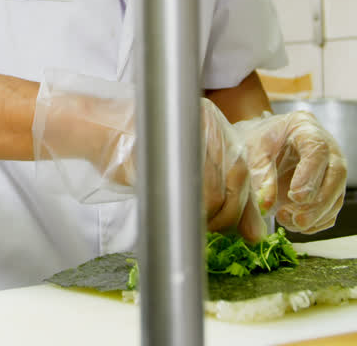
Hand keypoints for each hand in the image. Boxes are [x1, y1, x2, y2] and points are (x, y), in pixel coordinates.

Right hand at [32, 72, 265, 241]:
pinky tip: (181, 210)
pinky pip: (192, 186)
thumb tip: (255, 234)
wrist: (101, 130)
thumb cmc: (138, 151)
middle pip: (236, 177)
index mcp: (215, 124)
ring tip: (193, 221)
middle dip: (229, 212)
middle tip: (213, 228)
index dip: (246, 204)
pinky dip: (191, 207)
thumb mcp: (185, 169)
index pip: (244, 169)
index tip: (246, 230)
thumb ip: (222, 195)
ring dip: (210, 214)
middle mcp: (208, 122)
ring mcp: (189, 130)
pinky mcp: (170, 143)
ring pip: (216, 186)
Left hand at [236, 111, 346, 232]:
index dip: (310, 176)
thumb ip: (260, 175)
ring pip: (336, 196)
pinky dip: (316, 223)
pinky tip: (295, 224)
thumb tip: (267, 205)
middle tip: (297, 219)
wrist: (261, 146)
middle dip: (319, 202)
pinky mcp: (329, 191)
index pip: (318, 150)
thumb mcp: (253, 151)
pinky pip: (331, 211)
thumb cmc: (258, 143)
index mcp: (306, 128)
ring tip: (286, 220)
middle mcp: (327, 148)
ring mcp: (331, 170)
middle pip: (337, 175)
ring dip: (315, 216)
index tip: (295, 197)